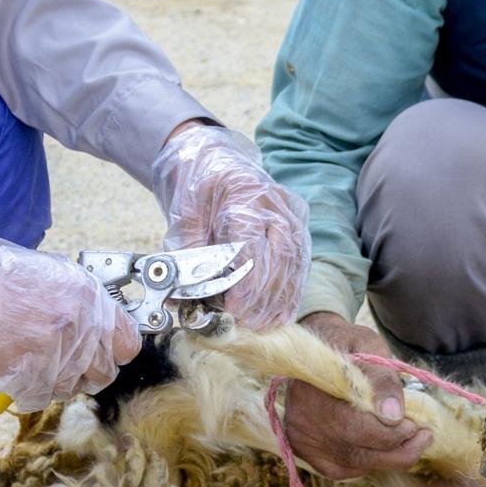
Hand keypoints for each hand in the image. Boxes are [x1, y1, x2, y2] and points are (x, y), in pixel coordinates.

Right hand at [0, 232, 140, 411]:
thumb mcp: (56, 275)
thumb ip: (85, 304)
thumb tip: (103, 327)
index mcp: (90, 301)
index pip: (128, 344)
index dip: (115, 350)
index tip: (104, 352)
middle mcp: (78, 330)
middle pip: (103, 374)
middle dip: (86, 371)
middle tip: (65, 361)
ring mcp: (54, 356)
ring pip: (71, 389)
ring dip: (55, 381)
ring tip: (34, 359)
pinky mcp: (27, 377)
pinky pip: (40, 398)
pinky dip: (29, 390)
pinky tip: (16, 369)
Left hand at [153, 120, 310, 329]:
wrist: (216, 161)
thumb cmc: (200, 184)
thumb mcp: (185, 210)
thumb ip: (187, 247)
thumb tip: (184, 290)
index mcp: (246, 194)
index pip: (253, 243)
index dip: (247, 280)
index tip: (234, 306)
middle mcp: (277, 204)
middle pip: (279, 257)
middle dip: (263, 296)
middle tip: (246, 321)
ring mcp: (293, 216)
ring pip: (295, 264)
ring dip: (279, 299)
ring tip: (263, 325)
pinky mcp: (299, 229)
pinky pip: (301, 265)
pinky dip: (291, 292)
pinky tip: (281, 314)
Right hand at [282, 312, 432, 479]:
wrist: (313, 350)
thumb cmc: (345, 344)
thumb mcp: (367, 345)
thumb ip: (382, 376)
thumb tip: (394, 414)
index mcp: (312, 393)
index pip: (356, 427)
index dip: (392, 432)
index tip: (416, 423)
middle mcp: (302, 424)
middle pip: (358, 452)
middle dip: (399, 446)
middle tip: (423, 434)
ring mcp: (304, 442)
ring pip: (356, 465)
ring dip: (390, 456)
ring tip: (412, 438)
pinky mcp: (308, 454)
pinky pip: (347, 469)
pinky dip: (370, 461)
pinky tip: (381, 445)